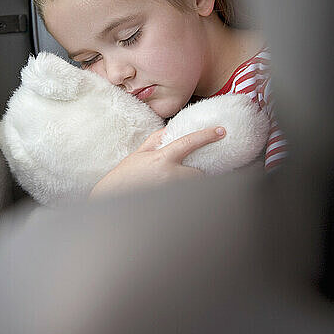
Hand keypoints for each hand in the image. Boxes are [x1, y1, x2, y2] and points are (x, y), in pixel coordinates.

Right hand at [88, 126, 225, 199]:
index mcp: (162, 159)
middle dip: (195, 173)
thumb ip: (156, 140)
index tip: (221, 131)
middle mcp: (169, 175)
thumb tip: (170, 129)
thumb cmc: (124, 177)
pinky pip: (186, 198)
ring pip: (192, 187)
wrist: (111, 199)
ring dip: (189, 186)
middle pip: (198, 173)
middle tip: (186, 175)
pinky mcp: (171, 204)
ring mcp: (171, 191)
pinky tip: (173, 196)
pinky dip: (184, 195)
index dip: (207, 135)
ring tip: (174, 187)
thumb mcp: (139, 154)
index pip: (189, 142)